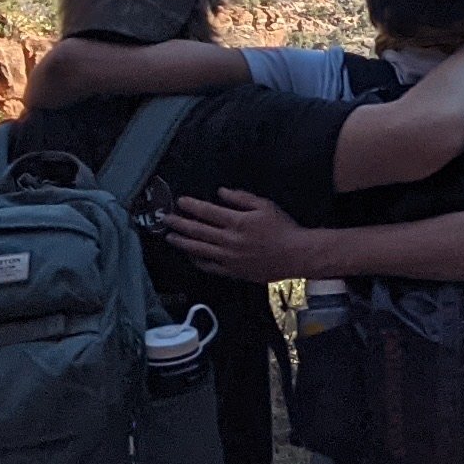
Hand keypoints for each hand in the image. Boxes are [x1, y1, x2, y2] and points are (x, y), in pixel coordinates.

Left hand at [164, 188, 309, 280]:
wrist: (296, 255)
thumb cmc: (282, 228)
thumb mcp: (265, 205)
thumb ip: (241, 198)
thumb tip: (220, 192)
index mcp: (237, 222)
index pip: (207, 212)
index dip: (192, 206)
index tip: (180, 202)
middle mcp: (229, 240)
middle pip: (198, 231)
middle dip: (180, 223)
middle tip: (166, 219)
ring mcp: (229, 258)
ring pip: (199, 250)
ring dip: (183, 242)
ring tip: (170, 237)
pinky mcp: (232, 271)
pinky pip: (210, 267)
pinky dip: (197, 261)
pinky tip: (190, 256)